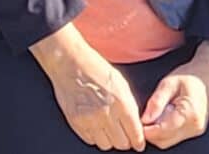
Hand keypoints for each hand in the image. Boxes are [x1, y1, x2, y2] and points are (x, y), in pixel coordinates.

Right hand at [32, 25, 145, 150]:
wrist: (69, 63)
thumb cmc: (95, 68)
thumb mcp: (121, 83)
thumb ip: (129, 105)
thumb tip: (134, 123)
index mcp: (121, 103)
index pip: (135, 134)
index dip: (138, 141)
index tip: (138, 143)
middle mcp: (106, 114)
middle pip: (121, 143)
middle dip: (125, 141)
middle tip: (124, 134)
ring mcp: (89, 120)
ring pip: (106, 145)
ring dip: (110, 140)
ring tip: (109, 130)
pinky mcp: (76, 123)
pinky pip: (90, 140)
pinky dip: (95, 137)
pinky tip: (96, 126)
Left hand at [141, 42, 208, 148]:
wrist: (208, 74)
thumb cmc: (189, 76)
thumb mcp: (168, 83)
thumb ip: (156, 102)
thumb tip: (145, 119)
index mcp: (190, 114)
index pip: (162, 131)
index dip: (146, 129)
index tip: (138, 121)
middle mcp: (195, 126)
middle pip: (164, 141)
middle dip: (151, 132)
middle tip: (146, 115)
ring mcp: (196, 130)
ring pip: (168, 141)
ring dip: (157, 132)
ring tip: (157, 113)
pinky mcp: (194, 131)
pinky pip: (174, 137)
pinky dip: (165, 130)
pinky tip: (165, 115)